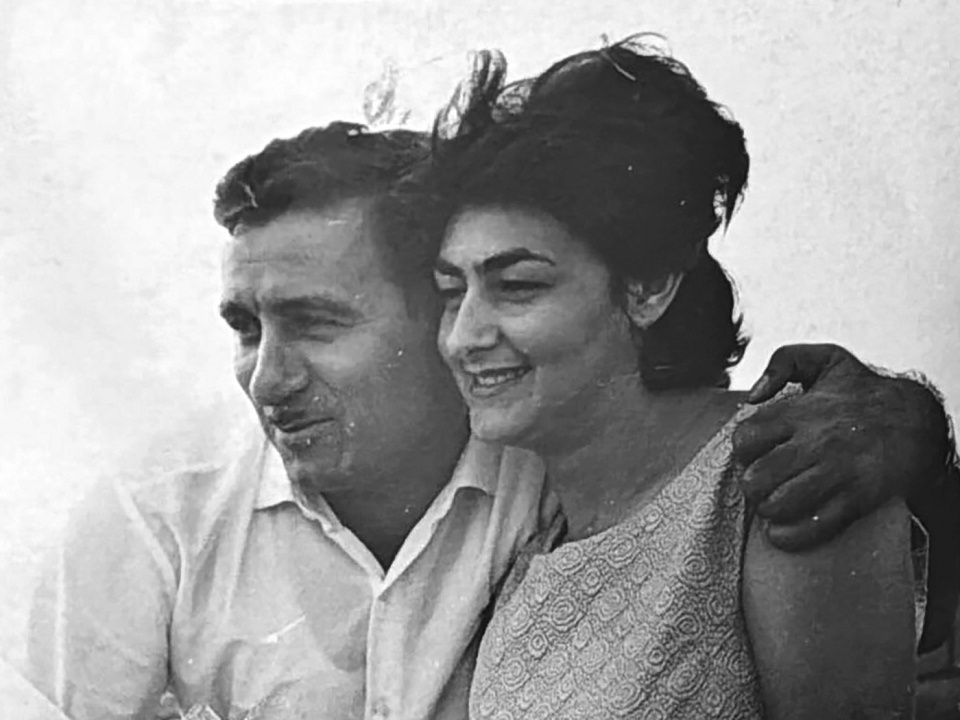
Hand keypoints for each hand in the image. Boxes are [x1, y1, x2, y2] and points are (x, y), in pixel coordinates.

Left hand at [732, 343, 946, 550]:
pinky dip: (790, 537)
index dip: (742, 452)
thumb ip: (782, 362)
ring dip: (768, 510)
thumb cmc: (862, 390)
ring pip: (779, 504)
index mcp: (800, 411)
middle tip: (761, 484)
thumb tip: (753, 395)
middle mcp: (815, 442)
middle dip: (751, 486)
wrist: (918, 418)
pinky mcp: (858, 497)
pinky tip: (781, 533)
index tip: (753, 455)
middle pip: (757, 478)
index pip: (745, 439)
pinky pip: (815, 526)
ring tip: (772, 504)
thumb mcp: (824, 359)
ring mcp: (837, 471)